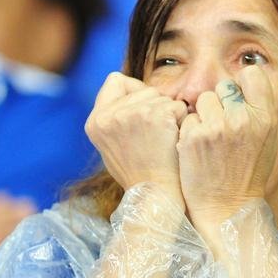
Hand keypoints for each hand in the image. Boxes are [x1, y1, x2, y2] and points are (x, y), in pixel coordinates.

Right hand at [85, 72, 187, 205]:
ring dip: (168, 114)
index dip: (133, 91)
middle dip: (154, 104)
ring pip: (161, 96)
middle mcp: (109, 115)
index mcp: (95, 121)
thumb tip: (129, 97)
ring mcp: (132, 113)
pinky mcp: (155, 115)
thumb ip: (114, 121)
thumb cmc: (139, 175)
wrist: (156, 196)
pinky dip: (182, 121)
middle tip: (155, 135)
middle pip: (142, 87)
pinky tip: (175, 141)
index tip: (142, 112)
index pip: (115, 81)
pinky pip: (177, 106)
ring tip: (164, 141)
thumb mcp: (112, 147)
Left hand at [177, 66, 276, 234]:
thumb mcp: (267, 140)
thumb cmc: (247, 174)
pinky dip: (190, 131)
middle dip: (221, 102)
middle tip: (223, 128)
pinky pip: (189, 118)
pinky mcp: (194, 136)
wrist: (227, 208)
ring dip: (204, 115)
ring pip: (204, 99)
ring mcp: (218, 126)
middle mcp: (244, 118)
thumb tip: (245, 80)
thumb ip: (258, 110)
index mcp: (266, 117)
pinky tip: (198, 150)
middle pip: (225, 86)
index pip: (252, 74)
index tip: (238, 97)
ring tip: (211, 140)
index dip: (242, 83)